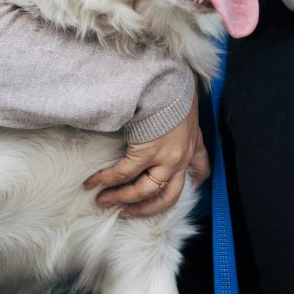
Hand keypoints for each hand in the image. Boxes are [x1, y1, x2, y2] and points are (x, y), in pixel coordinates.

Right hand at [83, 88, 209, 217]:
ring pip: (143, 191)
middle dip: (148, 208)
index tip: (188, 188)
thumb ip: (181, 120)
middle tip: (130, 213)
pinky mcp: (146, 152)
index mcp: (194, 143)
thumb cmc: (173, 88)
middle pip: (169, 196)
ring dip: (122, 198)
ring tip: (104, 201)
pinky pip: (123, 173)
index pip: (201, 170)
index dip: (194, 183)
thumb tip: (167, 117)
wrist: (167, 81)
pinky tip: (92, 183)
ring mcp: (165, 157)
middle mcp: (182, 156)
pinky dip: (106, 180)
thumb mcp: (186, 107)